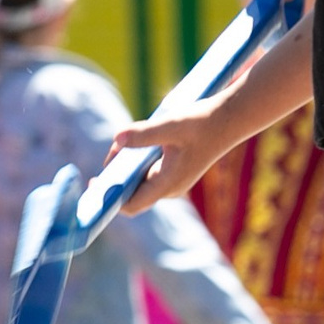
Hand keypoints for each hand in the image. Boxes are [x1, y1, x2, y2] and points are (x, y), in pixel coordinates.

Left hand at [110, 99, 231, 213]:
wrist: (229, 118)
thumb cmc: (202, 123)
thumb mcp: (170, 125)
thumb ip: (143, 134)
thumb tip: (116, 139)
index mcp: (167, 183)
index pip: (132, 205)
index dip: (111, 200)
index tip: (94, 185)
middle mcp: (169, 187)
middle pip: (132, 192)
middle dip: (115, 177)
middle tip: (111, 152)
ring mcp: (172, 179)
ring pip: (139, 180)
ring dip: (124, 166)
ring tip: (121, 144)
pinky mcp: (174, 169)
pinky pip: (147, 171)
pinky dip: (135, 161)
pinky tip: (132, 143)